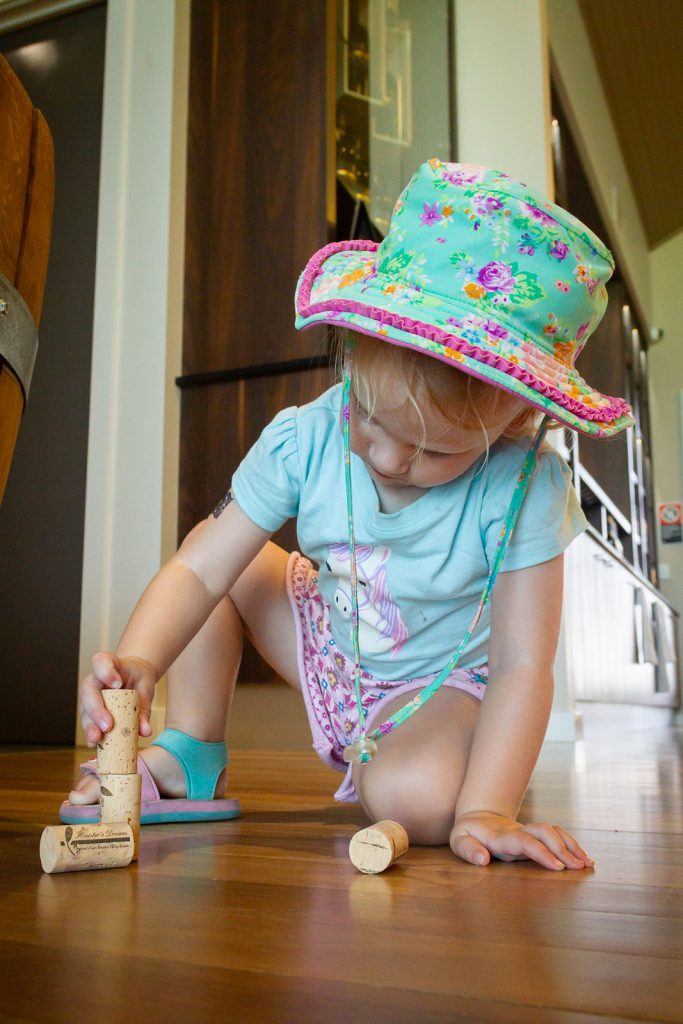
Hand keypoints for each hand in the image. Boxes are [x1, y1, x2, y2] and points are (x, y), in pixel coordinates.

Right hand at [80, 652, 155, 745]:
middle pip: (88, 690)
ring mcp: (90, 697)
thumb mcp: (145, 688)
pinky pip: (88, 723)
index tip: (116, 684)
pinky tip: (94, 744)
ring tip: (96, 738)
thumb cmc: (138, 679)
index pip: (101, 662)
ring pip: (84, 710)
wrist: (134, 678)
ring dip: (90, 725)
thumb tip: (145, 731)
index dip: (105, 672)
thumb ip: (144, 708)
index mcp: (109, 665)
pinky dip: (91, 734)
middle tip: (108, 725)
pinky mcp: (90, 713)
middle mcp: (95, 680)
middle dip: (96, 709)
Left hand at [450, 811, 593, 870]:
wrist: (478, 816)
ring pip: (554, 831)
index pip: (524, 841)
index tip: (558, 867)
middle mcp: (519, 831)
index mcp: (501, 836)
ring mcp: (529, 831)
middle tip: (578, 868)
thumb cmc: (468, 834)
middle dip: (562, 849)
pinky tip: (584, 859)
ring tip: (587, 864)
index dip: (541, 852)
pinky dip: (572, 845)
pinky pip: (557, 836)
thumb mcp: (459, 841)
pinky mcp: (536, 835)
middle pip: (544, 833)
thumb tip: (482, 860)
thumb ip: (469, 851)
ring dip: (571, 846)